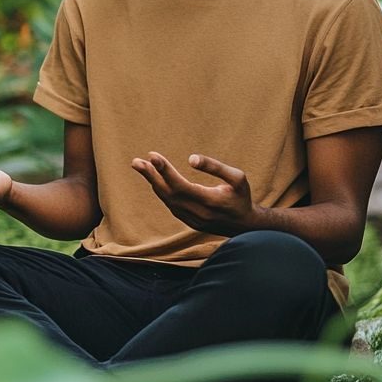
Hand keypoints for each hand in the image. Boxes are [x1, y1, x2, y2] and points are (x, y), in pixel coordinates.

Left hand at [130, 152, 257, 235]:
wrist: (246, 226)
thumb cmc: (241, 197)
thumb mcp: (237, 178)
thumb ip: (215, 167)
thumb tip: (191, 158)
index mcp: (210, 200)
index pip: (180, 185)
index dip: (165, 171)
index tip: (153, 156)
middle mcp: (198, 212)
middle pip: (168, 193)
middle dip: (151, 176)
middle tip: (136, 161)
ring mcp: (192, 219)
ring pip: (167, 200)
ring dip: (153, 182)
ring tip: (141, 166)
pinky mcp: (189, 222)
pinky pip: (170, 205)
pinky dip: (161, 191)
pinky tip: (154, 179)